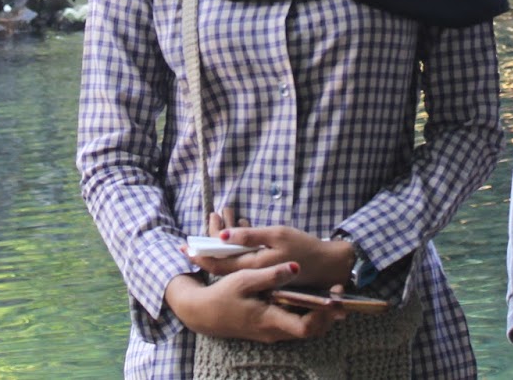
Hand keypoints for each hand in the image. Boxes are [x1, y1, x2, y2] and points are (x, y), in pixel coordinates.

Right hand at [164, 265, 342, 342]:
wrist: (203, 314)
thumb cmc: (222, 295)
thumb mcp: (244, 279)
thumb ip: (271, 275)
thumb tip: (295, 268)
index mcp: (270, 320)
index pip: (307, 326)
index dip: (324, 314)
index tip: (332, 297)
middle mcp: (274, 332)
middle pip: (313, 330)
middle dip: (328, 313)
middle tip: (336, 292)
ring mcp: (273, 333)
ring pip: (306, 329)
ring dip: (319, 313)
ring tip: (329, 292)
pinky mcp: (270, 329)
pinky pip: (296, 325)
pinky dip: (307, 313)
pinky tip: (308, 295)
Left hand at [190, 215, 355, 290]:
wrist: (327, 266)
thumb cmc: (304, 247)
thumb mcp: (276, 234)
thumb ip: (250, 236)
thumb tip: (223, 235)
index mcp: (253, 265)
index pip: (220, 263)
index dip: (201, 256)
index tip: (185, 249)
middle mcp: (254, 275)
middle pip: (222, 265)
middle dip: (205, 254)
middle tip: (188, 246)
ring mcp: (260, 276)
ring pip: (232, 265)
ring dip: (218, 252)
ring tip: (205, 239)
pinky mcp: (266, 275)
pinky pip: (243, 265)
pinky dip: (233, 253)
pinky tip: (230, 242)